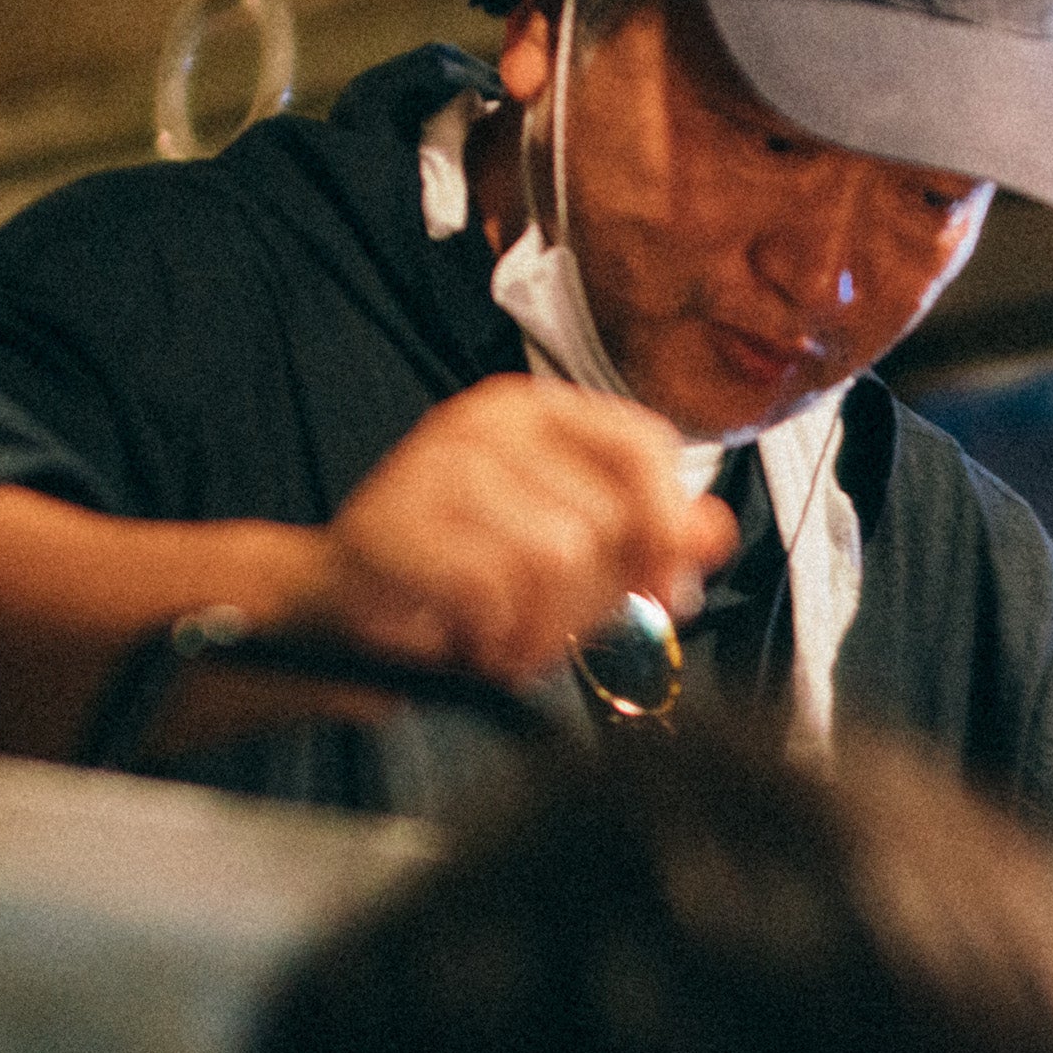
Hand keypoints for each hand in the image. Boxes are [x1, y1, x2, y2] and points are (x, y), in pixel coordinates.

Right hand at [300, 376, 738, 683]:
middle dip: (591, 601)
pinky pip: (494, 590)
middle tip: (548, 628)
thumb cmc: (461, 578)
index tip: (664, 589)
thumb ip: (644, 539)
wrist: (338, 606)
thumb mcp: (571, 558)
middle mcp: (488, 421)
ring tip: (507, 636)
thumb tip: (714, 530)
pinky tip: (472, 639)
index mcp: (538, 413)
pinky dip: (495, 637)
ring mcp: (437, 463)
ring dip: (543, 628)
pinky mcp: (398, 522)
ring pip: (558, 557)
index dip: (669, 526)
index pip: (647, 445)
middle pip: (608, 519)